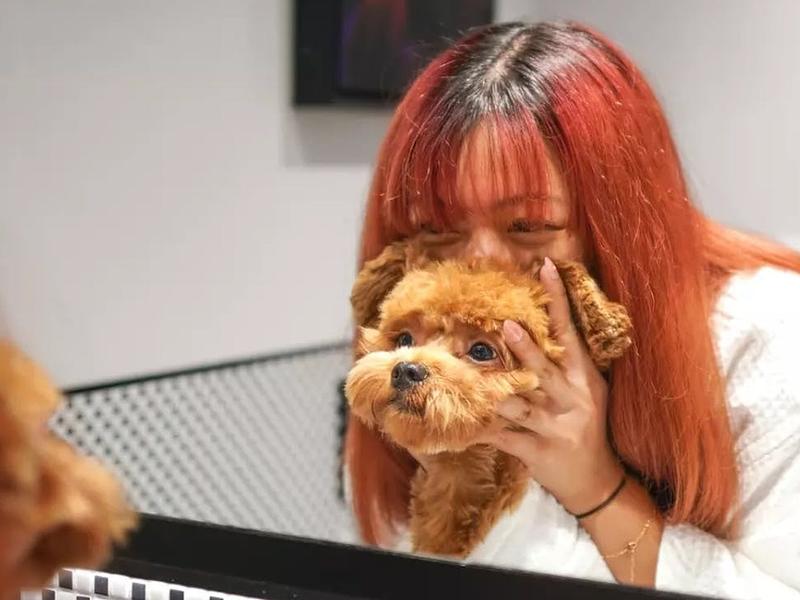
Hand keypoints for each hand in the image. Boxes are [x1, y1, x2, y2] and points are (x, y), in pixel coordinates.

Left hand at [478, 257, 623, 513]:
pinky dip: (484, 430)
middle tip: (506, 325)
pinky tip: (464, 424)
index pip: (571, 332)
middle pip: (546, 368)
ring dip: (497, 391)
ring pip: (522, 404)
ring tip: (473, 377)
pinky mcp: (538, 451)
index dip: (558, 300)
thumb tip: (537, 320)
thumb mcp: (588, 391)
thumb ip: (566, 361)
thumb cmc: (585, 426)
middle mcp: (573, 399)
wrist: (597, 482)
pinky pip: (505, 438)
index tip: (545, 268)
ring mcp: (556, 426)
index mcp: (585, 379)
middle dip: (527, 349)